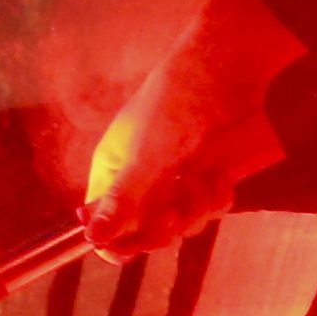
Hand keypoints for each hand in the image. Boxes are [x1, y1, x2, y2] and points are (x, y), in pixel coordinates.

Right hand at [83, 0, 298, 258]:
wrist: (225, 68)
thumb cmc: (174, 105)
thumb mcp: (145, 157)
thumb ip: (120, 200)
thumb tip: (91, 239)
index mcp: (114, 169)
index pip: (103, 223)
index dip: (118, 241)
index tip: (136, 247)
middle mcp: (141, 177)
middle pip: (145, 232)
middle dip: (166, 225)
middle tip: (176, 208)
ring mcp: (175, 176)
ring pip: (183, 223)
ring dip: (197, 207)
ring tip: (204, 177)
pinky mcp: (206, 172)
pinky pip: (210, 207)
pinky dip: (217, 195)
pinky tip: (221, 173)